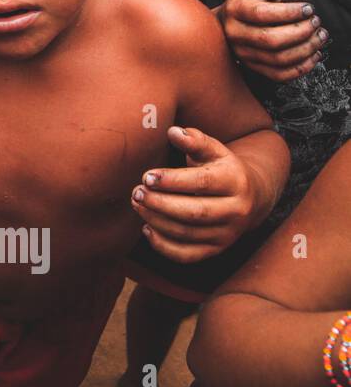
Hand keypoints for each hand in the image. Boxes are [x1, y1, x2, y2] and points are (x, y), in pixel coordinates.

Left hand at [132, 126, 271, 262]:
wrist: (250, 197)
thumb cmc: (220, 168)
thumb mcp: (213, 150)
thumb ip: (194, 140)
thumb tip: (173, 131)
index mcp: (235, 182)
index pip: (202, 183)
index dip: (172, 181)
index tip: (146, 176)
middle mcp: (236, 211)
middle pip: (194, 212)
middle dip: (160, 203)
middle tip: (135, 192)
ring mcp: (228, 234)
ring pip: (187, 234)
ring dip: (156, 221)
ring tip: (137, 204)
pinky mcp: (216, 249)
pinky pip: (187, 255)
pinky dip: (163, 246)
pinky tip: (146, 229)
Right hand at [217, 0, 324, 81]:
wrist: (226, 22)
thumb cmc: (248, 3)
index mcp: (236, 9)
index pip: (262, 14)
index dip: (290, 13)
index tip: (308, 8)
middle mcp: (235, 33)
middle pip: (271, 40)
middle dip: (301, 31)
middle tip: (316, 22)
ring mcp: (242, 53)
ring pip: (278, 59)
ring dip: (306, 49)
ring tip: (319, 36)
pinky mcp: (252, 66)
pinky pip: (279, 75)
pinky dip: (301, 68)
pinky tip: (313, 55)